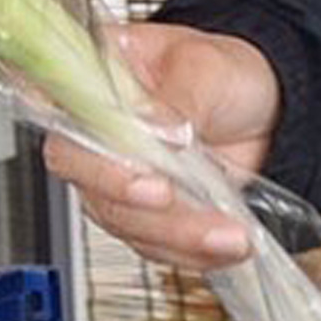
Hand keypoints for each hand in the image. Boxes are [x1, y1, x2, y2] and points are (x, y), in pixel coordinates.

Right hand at [42, 22, 280, 271]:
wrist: (265, 109)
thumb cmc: (223, 72)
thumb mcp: (207, 68)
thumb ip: (179, 99)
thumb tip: (157, 129)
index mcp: (94, 79)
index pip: (54, 106)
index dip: (75, 134)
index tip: (119, 155)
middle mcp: (95, 134)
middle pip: (83, 174)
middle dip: (126, 195)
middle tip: (167, 196)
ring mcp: (117, 179)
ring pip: (122, 219)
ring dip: (175, 233)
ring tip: (226, 232)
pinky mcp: (146, 215)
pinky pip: (155, 244)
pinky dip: (192, 251)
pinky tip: (225, 244)